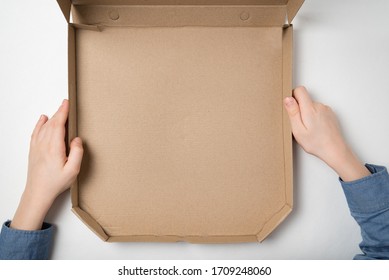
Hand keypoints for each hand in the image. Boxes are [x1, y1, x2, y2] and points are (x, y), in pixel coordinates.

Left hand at [10, 100, 82, 230]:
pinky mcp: (33, 151)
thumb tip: (77, 139)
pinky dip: (40, 124)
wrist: (38, 192)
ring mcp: (37, 147)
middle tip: (65, 104)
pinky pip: (36, 132)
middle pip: (51, 123)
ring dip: (52, 117)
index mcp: (54, 148)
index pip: (58, 125)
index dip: (63, 112)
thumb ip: (77, 153)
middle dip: (59, 112)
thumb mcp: (73, 171)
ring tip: (58, 110)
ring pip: (44, 127)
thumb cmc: (55, 183)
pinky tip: (43, 120)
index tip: (67, 103)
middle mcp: (44, 145)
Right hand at [284, 86, 369, 181]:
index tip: (291, 107)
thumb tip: (288, 98)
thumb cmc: (316, 143)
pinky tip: (315, 128)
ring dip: (307, 114)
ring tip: (308, 128)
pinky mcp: (330, 114)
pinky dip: (314, 117)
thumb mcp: (298, 130)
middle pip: (305, 99)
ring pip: (311, 106)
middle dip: (299, 109)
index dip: (293, 96)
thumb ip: (293, 112)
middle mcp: (319, 106)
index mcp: (310, 109)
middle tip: (299, 124)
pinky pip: (318, 110)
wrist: (335, 150)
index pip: (300, 90)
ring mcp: (326, 109)